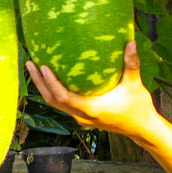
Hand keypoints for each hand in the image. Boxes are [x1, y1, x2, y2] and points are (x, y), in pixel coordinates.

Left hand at [24, 41, 156, 136]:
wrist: (141, 130)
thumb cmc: (138, 107)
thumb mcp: (134, 85)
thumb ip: (132, 64)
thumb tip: (130, 42)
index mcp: (91, 108)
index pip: (63, 97)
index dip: (51, 83)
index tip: (43, 67)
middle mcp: (82, 115)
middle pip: (52, 100)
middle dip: (39, 82)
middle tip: (30, 63)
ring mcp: (80, 118)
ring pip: (55, 104)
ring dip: (44, 87)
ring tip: (35, 68)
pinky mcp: (82, 117)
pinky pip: (62, 104)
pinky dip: (54, 91)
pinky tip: (51, 78)